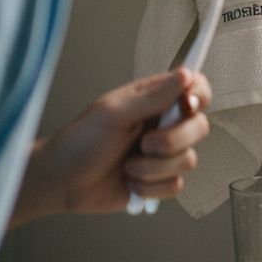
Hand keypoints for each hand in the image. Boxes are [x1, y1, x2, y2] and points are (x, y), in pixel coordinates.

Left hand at [12, 68, 212, 226]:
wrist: (62, 181)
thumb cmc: (80, 140)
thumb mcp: (114, 112)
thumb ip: (153, 95)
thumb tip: (185, 74)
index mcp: (155, 100)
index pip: (196, 88)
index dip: (199, 95)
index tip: (187, 104)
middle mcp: (163, 125)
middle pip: (199, 127)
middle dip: (172, 141)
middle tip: (144, 143)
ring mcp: (163, 155)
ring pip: (188, 161)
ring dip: (154, 168)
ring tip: (128, 166)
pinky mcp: (159, 181)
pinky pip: (175, 186)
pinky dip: (150, 187)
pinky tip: (129, 182)